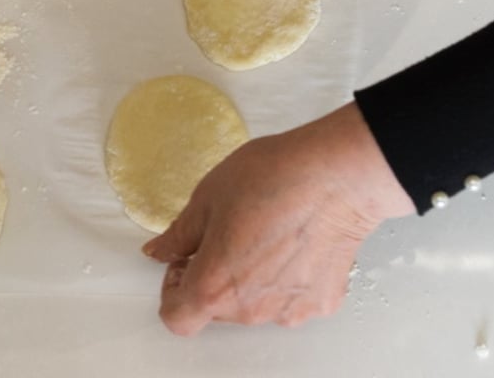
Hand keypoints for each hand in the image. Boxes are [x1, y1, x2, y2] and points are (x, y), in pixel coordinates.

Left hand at [143, 104, 412, 335]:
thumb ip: (178, 235)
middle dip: (211, 278)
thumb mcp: (205, 199)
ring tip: (263, 234)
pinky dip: (284, 279)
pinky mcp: (321, 303)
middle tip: (224, 235)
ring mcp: (289, 311)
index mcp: (214, 286)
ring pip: (253, 306)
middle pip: (216, 310)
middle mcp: (251, 310)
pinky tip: (292, 243)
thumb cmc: (269, 180)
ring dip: (248, 281)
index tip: (185, 258)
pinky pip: (289, 300)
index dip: (172, 289)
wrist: (335, 177)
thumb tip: (158, 251)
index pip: (177, 317)